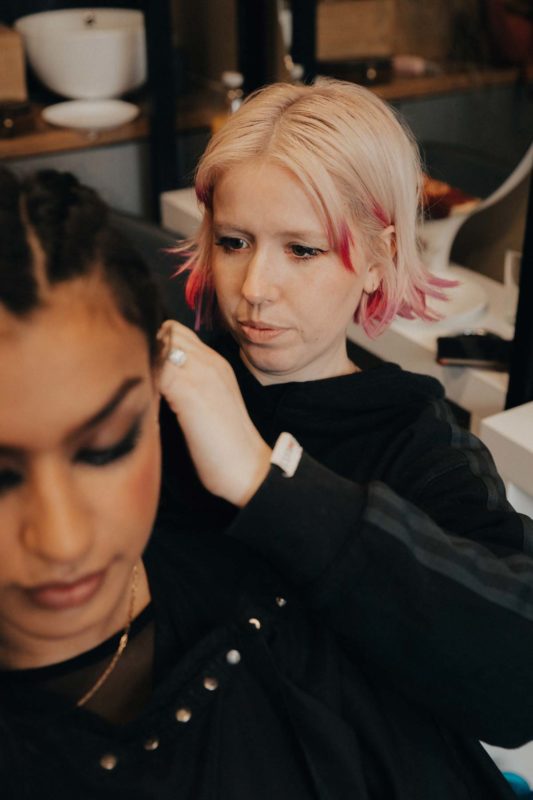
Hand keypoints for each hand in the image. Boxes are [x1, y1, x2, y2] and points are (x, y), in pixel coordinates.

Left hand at [157, 321, 271, 506]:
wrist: (247, 468)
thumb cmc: (224, 444)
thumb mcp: (209, 403)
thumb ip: (189, 385)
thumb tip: (156, 379)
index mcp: (216, 363)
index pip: (177, 333)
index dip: (157, 347)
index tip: (149, 372)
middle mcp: (210, 362)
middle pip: (167, 332)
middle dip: (149, 351)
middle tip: (143, 382)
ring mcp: (201, 374)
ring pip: (161, 346)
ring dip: (147, 365)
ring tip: (145, 394)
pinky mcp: (190, 393)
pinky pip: (157, 370)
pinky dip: (146, 384)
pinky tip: (147, 407)